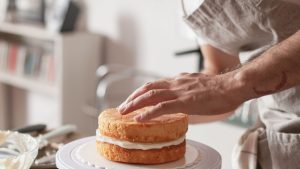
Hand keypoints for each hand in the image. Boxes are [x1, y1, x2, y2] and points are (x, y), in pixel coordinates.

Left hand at [118, 72, 244, 121]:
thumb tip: (183, 99)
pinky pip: (162, 107)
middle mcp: (176, 83)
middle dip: (133, 97)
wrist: (233, 86)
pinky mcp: (185, 101)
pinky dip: (148, 113)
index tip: (133, 99)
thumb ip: (188, 91)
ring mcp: (180, 92)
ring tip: (124, 111)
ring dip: (135, 104)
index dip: (141, 92)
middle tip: (123, 106)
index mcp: (179, 80)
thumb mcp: (199, 86)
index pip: (155, 85)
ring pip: (151, 96)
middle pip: (148, 88)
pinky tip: (140, 118)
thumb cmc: (220, 89)